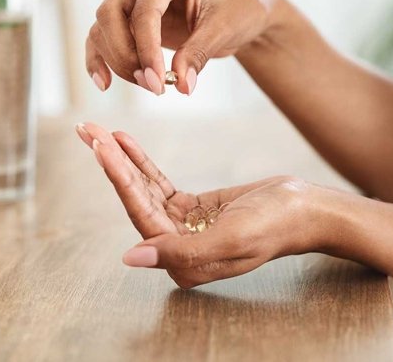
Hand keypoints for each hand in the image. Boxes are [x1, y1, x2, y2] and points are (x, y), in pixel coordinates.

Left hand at [75, 122, 323, 288]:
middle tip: (88, 131)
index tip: (99, 147)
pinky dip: (141, 162)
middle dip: (110, 163)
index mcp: (182, 262)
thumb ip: (181, 252)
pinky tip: (125, 142)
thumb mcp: (231, 237)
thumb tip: (131, 257)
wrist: (305, 210)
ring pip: (143, 189)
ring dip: (121, 159)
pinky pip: (158, 183)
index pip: (141, 214)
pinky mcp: (191, 208)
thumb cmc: (275, 226)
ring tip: (99, 130)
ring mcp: (182, 227)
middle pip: (134, 199)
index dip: (118, 179)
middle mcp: (176, 248)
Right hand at [86, 0, 278, 94]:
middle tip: (153, 86)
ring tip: (149, 86)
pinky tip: (104, 83)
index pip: (144, 10)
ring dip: (118, 61)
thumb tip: (182, 85)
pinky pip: (102, 36)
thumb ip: (198, 54)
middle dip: (126, 55)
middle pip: (110, 14)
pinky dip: (100, 59)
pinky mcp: (128, 17)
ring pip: (103, 28)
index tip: (158, 82)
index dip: (147, 49)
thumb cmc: (238, 9)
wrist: (242, 9)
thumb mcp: (224, 30)